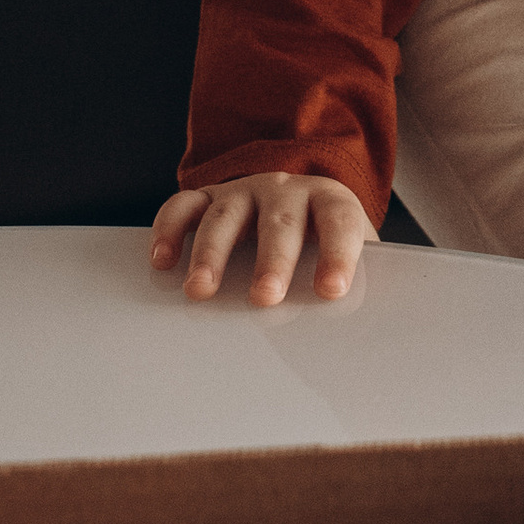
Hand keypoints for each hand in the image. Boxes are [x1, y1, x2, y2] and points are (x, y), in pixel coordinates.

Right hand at [151, 174, 371, 307]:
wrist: (298, 201)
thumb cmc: (325, 240)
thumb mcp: (349, 253)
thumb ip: (355, 281)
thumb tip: (361, 332)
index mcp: (329, 200)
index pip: (339, 222)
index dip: (337, 254)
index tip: (331, 290)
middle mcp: (285, 191)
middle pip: (281, 222)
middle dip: (273, 260)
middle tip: (265, 297)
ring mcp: (243, 191)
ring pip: (226, 215)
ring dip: (212, 253)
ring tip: (201, 290)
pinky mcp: (208, 197)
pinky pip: (184, 206)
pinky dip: (169, 230)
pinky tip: (162, 261)